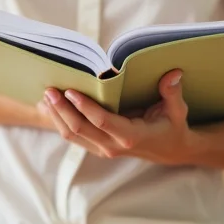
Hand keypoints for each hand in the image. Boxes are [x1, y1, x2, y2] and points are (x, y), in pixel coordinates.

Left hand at [39, 69, 196, 164]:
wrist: (170, 150)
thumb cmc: (172, 126)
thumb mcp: (177, 110)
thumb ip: (172, 93)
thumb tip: (173, 73)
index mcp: (132, 136)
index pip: (102, 122)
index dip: (85, 107)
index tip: (70, 91)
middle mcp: (114, 146)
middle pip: (80, 129)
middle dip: (62, 109)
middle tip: (49, 90)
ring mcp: (103, 149)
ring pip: (72, 135)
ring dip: (57, 115)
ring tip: (46, 95)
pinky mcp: (97, 148)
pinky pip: (74, 137)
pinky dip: (60, 121)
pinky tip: (51, 106)